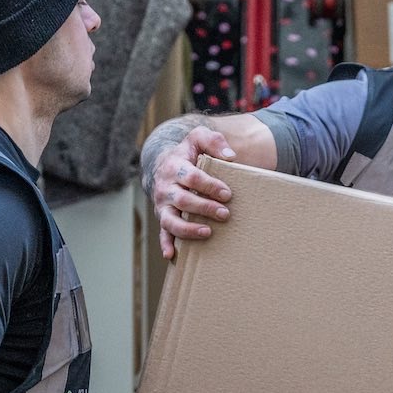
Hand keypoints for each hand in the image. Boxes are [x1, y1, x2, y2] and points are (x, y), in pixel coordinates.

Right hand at [150, 126, 236, 260]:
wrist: (165, 163)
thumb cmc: (188, 152)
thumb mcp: (199, 137)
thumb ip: (214, 141)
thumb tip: (231, 157)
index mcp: (174, 167)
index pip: (192, 177)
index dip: (210, 186)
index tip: (228, 194)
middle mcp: (165, 187)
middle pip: (183, 200)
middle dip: (205, 208)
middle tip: (225, 214)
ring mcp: (163, 204)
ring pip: (170, 220)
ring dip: (188, 229)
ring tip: (208, 232)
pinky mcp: (163, 216)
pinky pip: (162, 232)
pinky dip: (165, 244)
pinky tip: (172, 255)